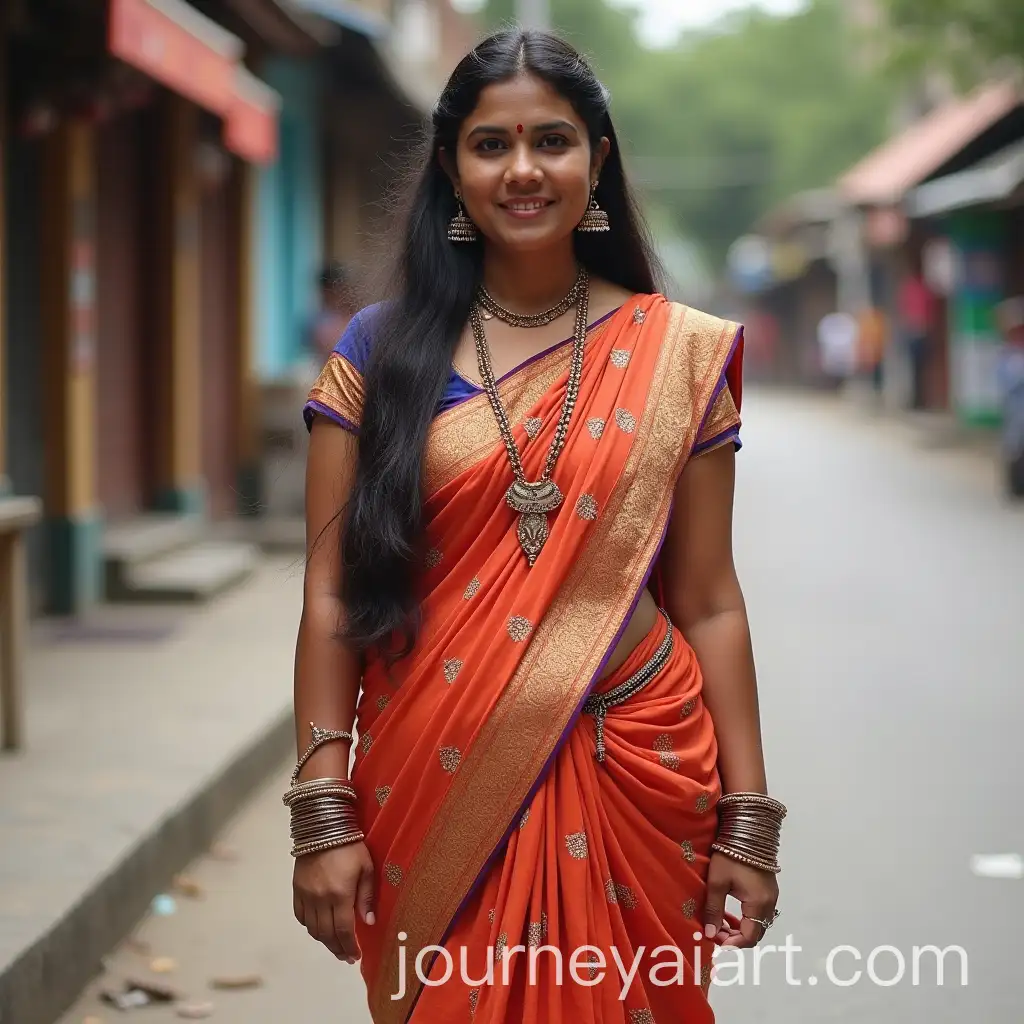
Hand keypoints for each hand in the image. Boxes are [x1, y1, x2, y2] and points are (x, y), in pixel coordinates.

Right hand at [293, 841, 375, 962]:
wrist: (323, 826)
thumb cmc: (350, 846)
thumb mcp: (366, 868)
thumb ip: (366, 897)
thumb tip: (369, 922)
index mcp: (340, 894)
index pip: (343, 930)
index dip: (349, 947)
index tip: (356, 956)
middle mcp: (320, 899)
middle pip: (327, 934)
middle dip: (337, 948)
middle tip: (346, 956)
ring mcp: (306, 895)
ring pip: (313, 928)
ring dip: (324, 941)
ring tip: (335, 945)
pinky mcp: (297, 889)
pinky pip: (301, 916)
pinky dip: (310, 926)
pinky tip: (319, 928)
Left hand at [703, 851, 778, 947]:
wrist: (747, 830)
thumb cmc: (730, 855)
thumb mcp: (717, 882)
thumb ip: (713, 910)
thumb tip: (709, 935)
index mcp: (759, 904)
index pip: (749, 937)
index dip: (732, 944)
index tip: (714, 941)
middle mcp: (769, 903)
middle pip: (756, 932)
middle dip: (735, 938)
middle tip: (714, 932)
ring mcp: (771, 896)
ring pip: (757, 923)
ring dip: (739, 928)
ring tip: (719, 923)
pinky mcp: (768, 889)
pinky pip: (758, 912)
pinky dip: (745, 918)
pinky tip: (729, 913)